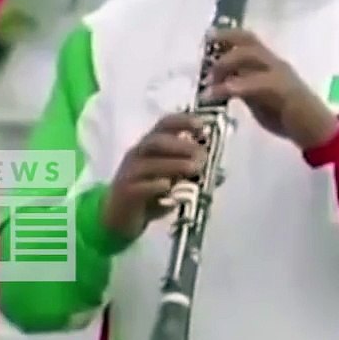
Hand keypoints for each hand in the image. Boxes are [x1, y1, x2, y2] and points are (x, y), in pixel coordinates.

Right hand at [102, 113, 206, 240]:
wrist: (118, 218)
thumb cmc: (149, 193)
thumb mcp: (172, 181)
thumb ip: (191, 174)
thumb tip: (220, 173)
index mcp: (150, 145)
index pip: (164, 124)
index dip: (183, 121)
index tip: (202, 127)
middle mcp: (138, 154)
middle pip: (156, 141)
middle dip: (181, 145)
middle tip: (202, 156)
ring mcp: (129, 173)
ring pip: (149, 163)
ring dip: (174, 164)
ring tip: (194, 170)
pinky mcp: (126, 193)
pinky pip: (140, 186)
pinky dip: (156, 185)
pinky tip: (169, 187)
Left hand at [204, 28, 338, 149]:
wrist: (317, 131)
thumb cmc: (291, 117)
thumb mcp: (261, 101)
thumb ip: (245, 89)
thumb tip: (225, 84)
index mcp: (271, 65)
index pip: (249, 41)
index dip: (228, 35)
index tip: (208, 37)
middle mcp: (275, 64)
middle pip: (249, 41)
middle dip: (225, 41)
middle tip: (205, 53)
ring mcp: (280, 74)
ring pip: (251, 56)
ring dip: (227, 64)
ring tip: (211, 81)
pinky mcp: (283, 89)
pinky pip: (256, 82)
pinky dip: (237, 85)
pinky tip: (222, 92)